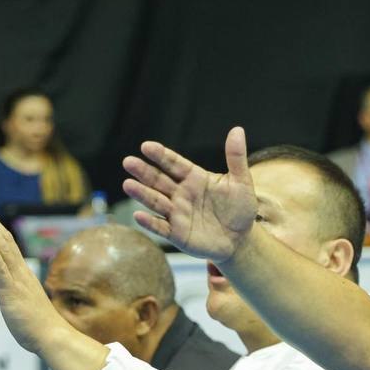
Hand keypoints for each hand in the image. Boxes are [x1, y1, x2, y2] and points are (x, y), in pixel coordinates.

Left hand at [0, 197, 63, 354]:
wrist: (53, 338)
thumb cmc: (41, 327)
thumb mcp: (27, 306)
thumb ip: (21, 297)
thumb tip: (17, 300)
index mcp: (23, 275)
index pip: (7, 245)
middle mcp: (20, 272)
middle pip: (3, 239)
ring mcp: (16, 280)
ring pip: (0, 247)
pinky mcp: (11, 291)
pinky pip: (0, 268)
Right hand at [122, 126, 257, 262]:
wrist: (240, 239)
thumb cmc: (239, 208)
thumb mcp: (241, 182)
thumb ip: (236, 158)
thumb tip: (237, 130)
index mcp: (194, 177)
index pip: (173, 163)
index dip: (160, 155)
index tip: (146, 146)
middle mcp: (181, 193)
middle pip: (158, 180)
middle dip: (143, 172)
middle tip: (128, 162)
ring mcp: (177, 213)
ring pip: (156, 201)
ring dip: (142, 193)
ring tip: (128, 185)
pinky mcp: (177, 233)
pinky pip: (161, 227)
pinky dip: (150, 222)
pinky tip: (138, 215)